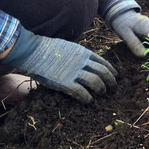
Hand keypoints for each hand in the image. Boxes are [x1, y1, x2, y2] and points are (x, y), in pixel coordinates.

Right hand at [1, 28, 116, 103]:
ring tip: (102, 93)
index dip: (111, 70)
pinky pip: (82, 92)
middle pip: (103, 72)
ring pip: (96, 82)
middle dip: (111, 80)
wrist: (33, 51)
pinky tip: (89, 101)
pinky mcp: (65, 82)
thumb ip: (79, 54)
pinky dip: (88, 98)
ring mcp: (74, 72)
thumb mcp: (69, 47)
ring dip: (101, 89)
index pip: (103, 62)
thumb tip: (86, 61)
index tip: (116, 76)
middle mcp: (82, 61)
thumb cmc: (48, 49)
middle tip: (113, 87)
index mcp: (83, 52)